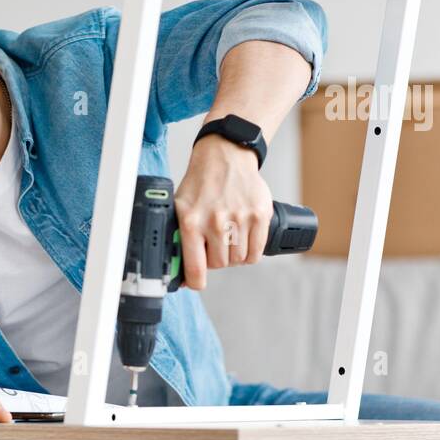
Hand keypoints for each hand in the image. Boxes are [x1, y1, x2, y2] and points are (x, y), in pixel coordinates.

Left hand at [173, 132, 273, 290]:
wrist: (225, 156)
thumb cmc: (201, 184)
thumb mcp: (180, 208)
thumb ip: (179, 238)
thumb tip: (180, 274)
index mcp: (190, 223)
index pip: (195, 268)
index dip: (196, 282)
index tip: (197, 283)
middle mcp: (215, 222)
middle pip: (220, 265)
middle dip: (217, 260)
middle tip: (215, 246)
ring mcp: (239, 219)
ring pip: (239, 260)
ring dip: (234, 256)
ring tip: (229, 239)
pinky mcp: (259, 215)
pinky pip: (256, 252)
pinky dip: (250, 253)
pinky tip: (244, 241)